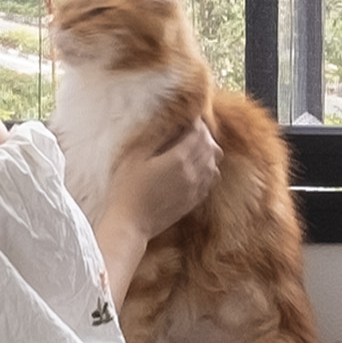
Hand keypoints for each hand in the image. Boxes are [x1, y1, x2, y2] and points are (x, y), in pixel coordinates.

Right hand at [104, 113, 221, 251]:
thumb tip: (171, 122)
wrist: (130, 224)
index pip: (198, 133)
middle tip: (192, 128)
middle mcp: (192, 173)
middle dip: (204, 134)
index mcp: (178, 159)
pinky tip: (197, 167)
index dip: (196, 122)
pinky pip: (211, 181)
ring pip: (214, 164)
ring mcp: (195, 189)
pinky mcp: (193, 202)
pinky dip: (209, 169)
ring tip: (196, 146)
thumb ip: (156, 137)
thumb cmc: (127, 189)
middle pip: (210, 146)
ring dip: (209, 151)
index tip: (188, 117)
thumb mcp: (135, 156)